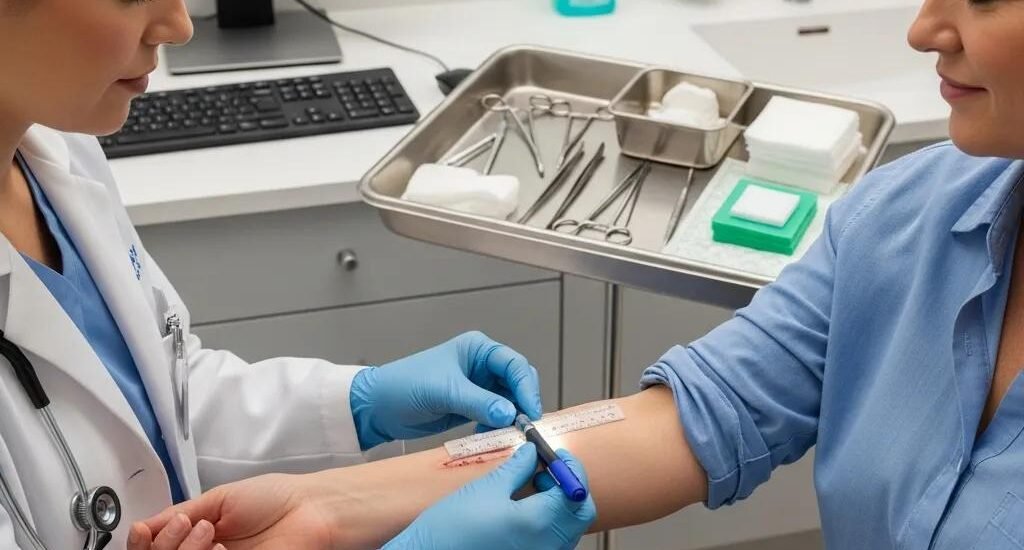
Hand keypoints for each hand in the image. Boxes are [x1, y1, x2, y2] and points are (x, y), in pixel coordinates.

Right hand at [127, 474, 334, 549]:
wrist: (311, 510)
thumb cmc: (275, 500)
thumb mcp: (219, 500)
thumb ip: (181, 512)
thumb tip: (146, 524)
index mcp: (200, 538)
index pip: (158, 549)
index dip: (144, 544)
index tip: (143, 530)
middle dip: (163, 546)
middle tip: (187, 525)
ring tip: (210, 533)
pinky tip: (220, 546)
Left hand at [350, 331, 542, 448]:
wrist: (378, 408)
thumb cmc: (405, 386)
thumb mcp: (444, 392)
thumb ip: (480, 402)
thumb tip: (511, 414)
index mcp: (478, 349)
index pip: (514, 365)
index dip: (526, 388)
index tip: (530, 412)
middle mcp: (482, 365)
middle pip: (518, 382)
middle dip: (523, 403)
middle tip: (525, 427)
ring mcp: (478, 387)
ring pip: (510, 401)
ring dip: (512, 418)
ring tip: (507, 434)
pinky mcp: (472, 406)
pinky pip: (496, 416)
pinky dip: (499, 427)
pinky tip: (491, 436)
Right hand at [383, 444, 596, 549]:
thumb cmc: (450, 530)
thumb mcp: (485, 489)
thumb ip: (516, 468)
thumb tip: (533, 453)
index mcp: (539, 524)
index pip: (577, 492)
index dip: (571, 468)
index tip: (557, 453)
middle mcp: (546, 547)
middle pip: (580, 513)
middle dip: (568, 486)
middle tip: (546, 468)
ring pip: (568, 528)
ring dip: (559, 503)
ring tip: (531, 485)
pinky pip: (552, 541)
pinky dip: (548, 521)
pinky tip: (525, 507)